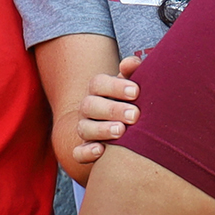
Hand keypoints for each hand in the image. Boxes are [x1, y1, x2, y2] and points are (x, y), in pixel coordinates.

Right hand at [65, 53, 141, 172]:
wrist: (128, 127)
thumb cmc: (133, 102)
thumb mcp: (134, 87)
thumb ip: (134, 73)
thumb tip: (132, 62)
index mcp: (99, 90)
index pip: (98, 83)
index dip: (115, 87)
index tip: (136, 92)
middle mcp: (88, 108)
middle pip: (90, 105)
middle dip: (113, 109)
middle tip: (135, 115)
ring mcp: (85, 129)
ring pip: (84, 128)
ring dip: (102, 130)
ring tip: (121, 131)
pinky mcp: (86, 150)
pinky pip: (78, 153)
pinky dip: (86, 152)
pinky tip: (101, 151)